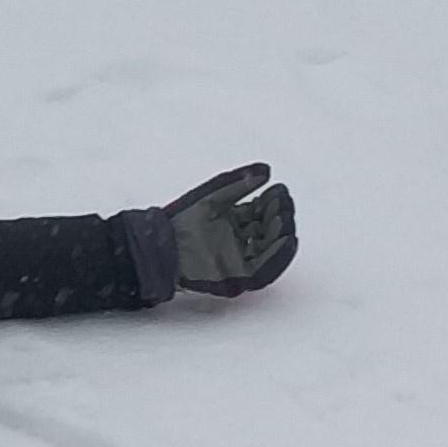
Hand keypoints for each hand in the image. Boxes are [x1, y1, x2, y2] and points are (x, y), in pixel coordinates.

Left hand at [166, 163, 295, 295]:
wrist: (160, 244)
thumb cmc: (180, 221)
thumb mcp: (212, 197)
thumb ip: (238, 184)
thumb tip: (267, 171)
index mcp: (232, 222)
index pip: (262, 211)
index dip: (273, 201)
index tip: (278, 189)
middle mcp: (239, 240)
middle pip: (269, 228)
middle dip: (279, 214)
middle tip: (281, 202)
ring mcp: (239, 259)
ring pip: (271, 247)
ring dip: (282, 233)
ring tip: (283, 216)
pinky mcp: (238, 276)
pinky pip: (266, 268)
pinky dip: (279, 255)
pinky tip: (287, 239)